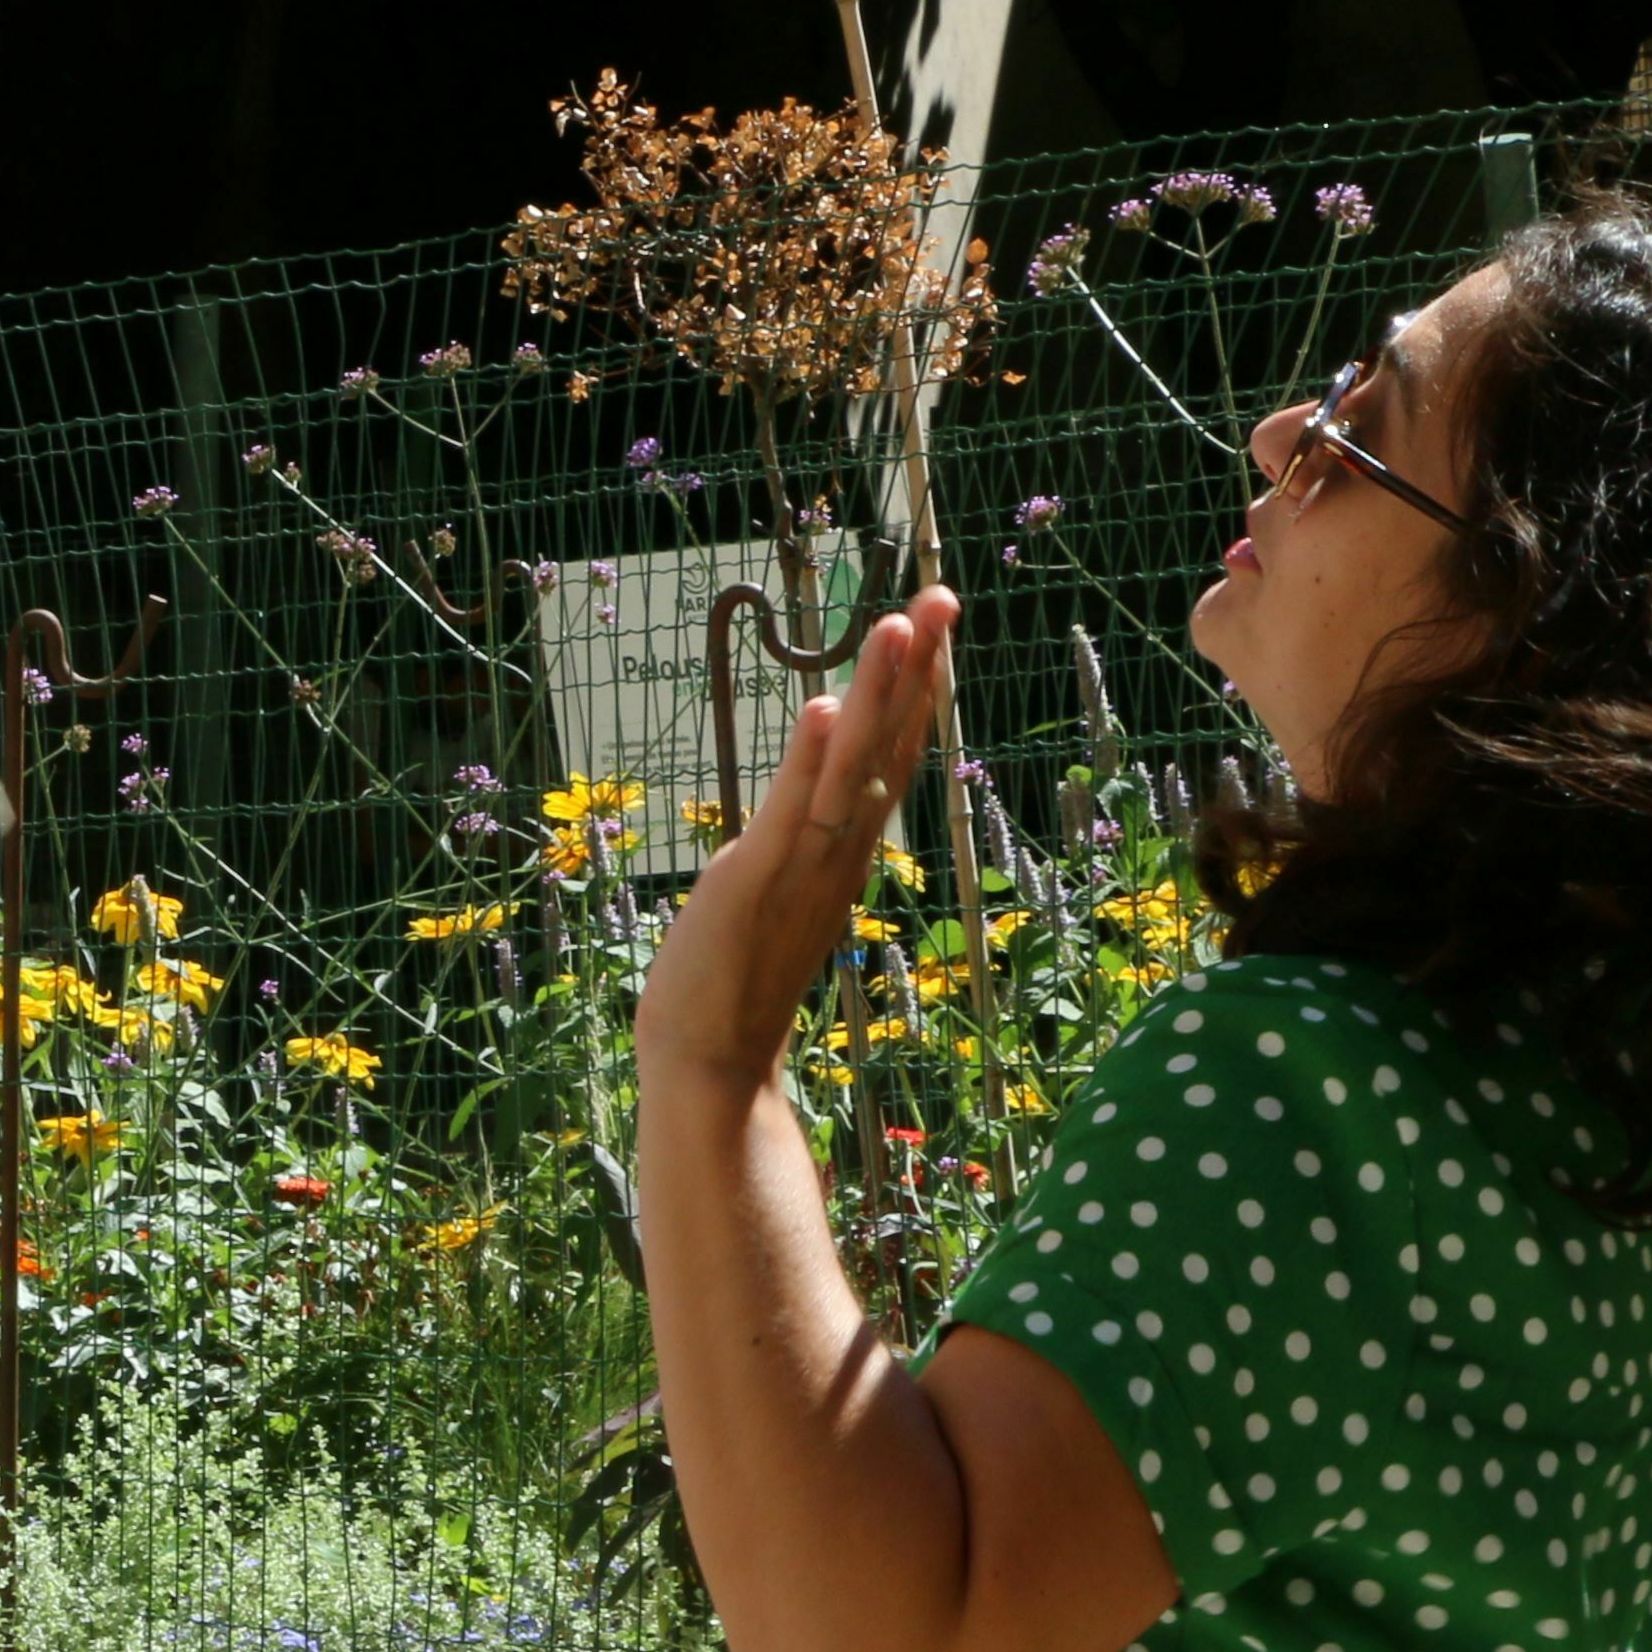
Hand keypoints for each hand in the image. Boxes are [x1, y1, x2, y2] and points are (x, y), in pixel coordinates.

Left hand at [637, 588, 957, 1092]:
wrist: (709, 1057)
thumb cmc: (735, 970)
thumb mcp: (774, 877)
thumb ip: (801, 818)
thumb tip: (818, 742)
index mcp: (844, 847)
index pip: (892, 751)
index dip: (916, 685)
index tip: (934, 621)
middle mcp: (840, 850)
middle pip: (891, 745)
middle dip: (915, 669)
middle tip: (943, 594)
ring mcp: (804, 865)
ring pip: (850, 768)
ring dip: (873, 697)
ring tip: (897, 625)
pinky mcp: (756, 881)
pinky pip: (790, 815)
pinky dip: (807, 765)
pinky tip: (819, 710)